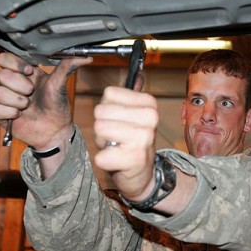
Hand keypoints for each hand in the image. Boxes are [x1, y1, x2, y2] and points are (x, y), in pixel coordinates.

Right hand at [0, 53, 92, 149]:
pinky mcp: (0, 113)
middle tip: (32, 94)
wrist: (55, 131)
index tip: (30, 72)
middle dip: (21, 86)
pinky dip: (10, 113)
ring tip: (28, 107)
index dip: (15, 64)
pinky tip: (20, 116)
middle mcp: (13, 84)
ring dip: (18, 101)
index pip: (5, 58)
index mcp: (24, 73)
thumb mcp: (60, 84)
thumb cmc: (57, 107)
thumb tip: (86, 54)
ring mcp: (6, 98)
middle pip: (2, 75)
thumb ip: (68, 66)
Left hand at [93, 86, 158, 201]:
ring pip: (100, 131)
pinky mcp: (135, 158)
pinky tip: (119, 162)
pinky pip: (101, 156)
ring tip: (118, 148)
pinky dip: (105, 162)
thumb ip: (131, 96)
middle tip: (118, 139)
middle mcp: (150, 118)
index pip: (108, 94)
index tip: (120, 123)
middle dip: (103, 128)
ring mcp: (144, 138)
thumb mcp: (134, 116)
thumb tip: (137, 74)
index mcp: (149, 104)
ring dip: (104, 144)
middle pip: (100, 112)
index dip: (107, 110)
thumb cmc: (132, 144)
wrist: (143, 176)